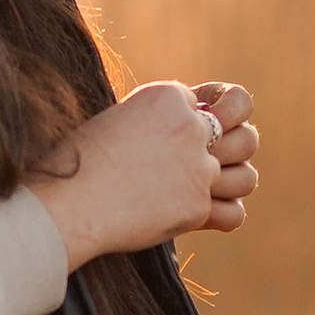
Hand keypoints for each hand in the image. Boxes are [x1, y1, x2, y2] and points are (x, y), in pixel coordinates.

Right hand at [26, 79, 259, 268]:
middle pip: (244, 133)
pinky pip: (233, 214)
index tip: (185, 136)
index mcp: (167, 96)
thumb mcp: (115, 123)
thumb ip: (153, 126)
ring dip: (234, 182)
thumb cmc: (74, 164)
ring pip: (246, 175)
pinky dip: (223, 217)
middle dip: (236, 146)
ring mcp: (198, 168)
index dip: (203, 119)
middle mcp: (190, 127)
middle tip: (218, 159)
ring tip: (212, 189)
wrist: (67, 202)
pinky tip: (207, 217)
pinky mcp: (198, 205)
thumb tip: (171, 147)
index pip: (210, 103)